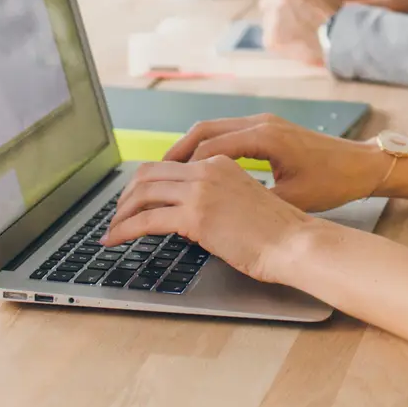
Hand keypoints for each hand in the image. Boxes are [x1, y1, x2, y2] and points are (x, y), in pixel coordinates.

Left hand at [103, 155, 313, 283]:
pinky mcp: (195, 216)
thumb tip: (192, 219)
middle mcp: (208, 170)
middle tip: (117, 215)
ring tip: (112, 231)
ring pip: (142, 193)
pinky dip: (124, 230)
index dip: (145, 182)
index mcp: (221, 163)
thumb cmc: (279, 233)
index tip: (134, 200)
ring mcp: (200, 191)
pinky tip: (115, 240)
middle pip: (148, 173)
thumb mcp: (245, 204)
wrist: (295, 243)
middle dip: (126, 195)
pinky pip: (145, 220)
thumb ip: (218, 201)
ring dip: (120, 213)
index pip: (170, 165)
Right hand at [162, 113, 389, 211]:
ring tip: (167, 174)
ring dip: (188, 150)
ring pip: (212, 129)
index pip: (207, 149)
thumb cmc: (334, 183)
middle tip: (150, 178)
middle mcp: (260, 124)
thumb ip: (254, 202)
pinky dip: (207, 148)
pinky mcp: (269, 129)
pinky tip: (198, 170)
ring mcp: (264, 123)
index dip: (179, 169)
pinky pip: (227, 133)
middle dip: (174, 155)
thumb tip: (219, 219)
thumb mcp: (292, 199)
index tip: (157, 188)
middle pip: (202, 131)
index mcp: (264, 138)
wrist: (364, 165)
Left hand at [259, 0, 341, 65]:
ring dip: (278, 28)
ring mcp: (273, 16)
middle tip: (289, 24)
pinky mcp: (271, 37)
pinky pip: (270, 40)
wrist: (342, 39)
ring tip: (299, 37)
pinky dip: (280, 44)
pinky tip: (297, 45)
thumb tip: (292, 1)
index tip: (280, 4)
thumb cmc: (338, 19)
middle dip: (274, 12)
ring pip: (268, 22)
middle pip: (266, 3)